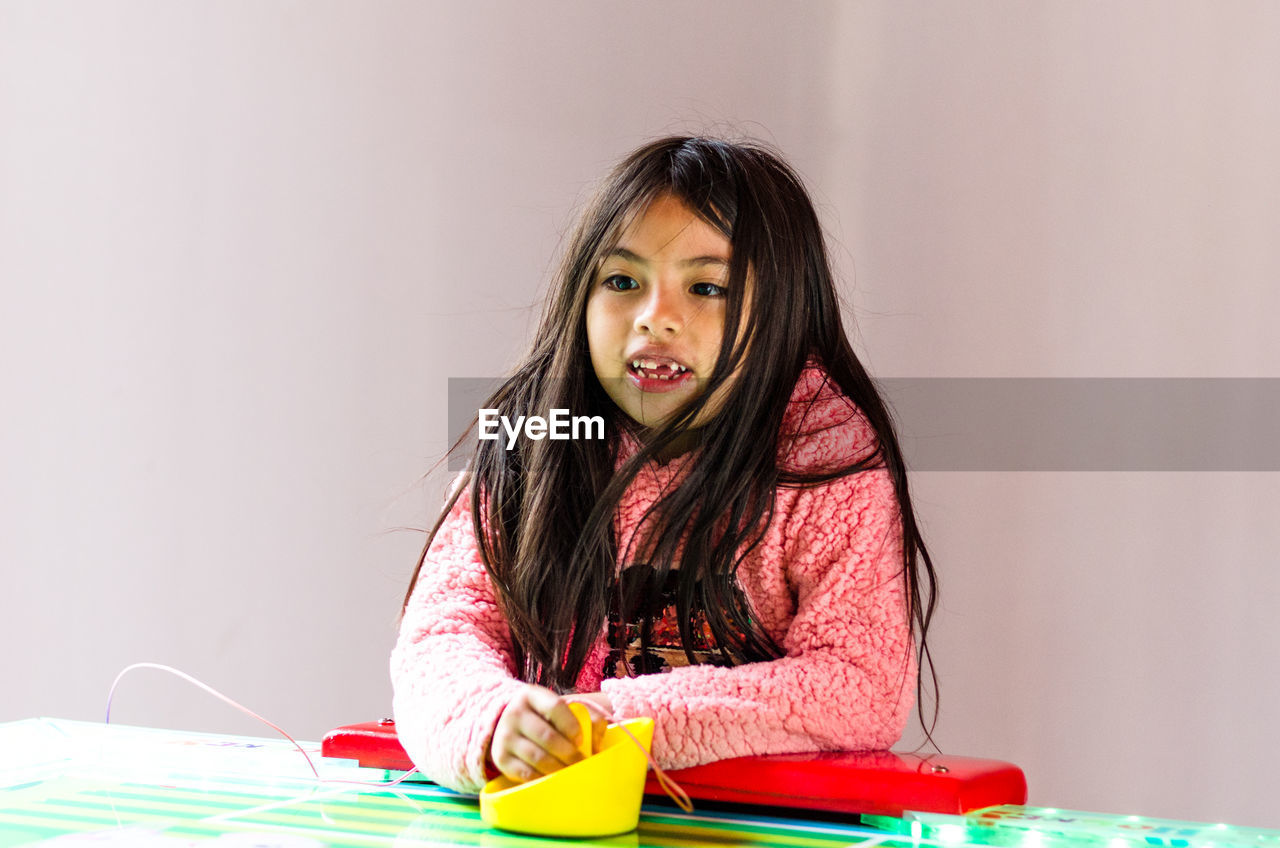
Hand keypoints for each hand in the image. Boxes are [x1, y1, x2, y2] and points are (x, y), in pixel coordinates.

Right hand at [488, 685, 610, 782]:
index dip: (572, 725)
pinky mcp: (500, 758)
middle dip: (569, 753)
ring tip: (569, 772)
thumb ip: (588, 717)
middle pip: (547, 737)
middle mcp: (514, 713)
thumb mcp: (560, 708)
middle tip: (580, 762)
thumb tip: (598, 741)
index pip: (555, 707)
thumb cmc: (544, 717)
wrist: (507, 724)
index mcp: (531, 695)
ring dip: (558, 768)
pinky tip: (553, 777)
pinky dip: (543, 778)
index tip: (580, 739)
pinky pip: (525, 773)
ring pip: (537, 757)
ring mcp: (505, 736)